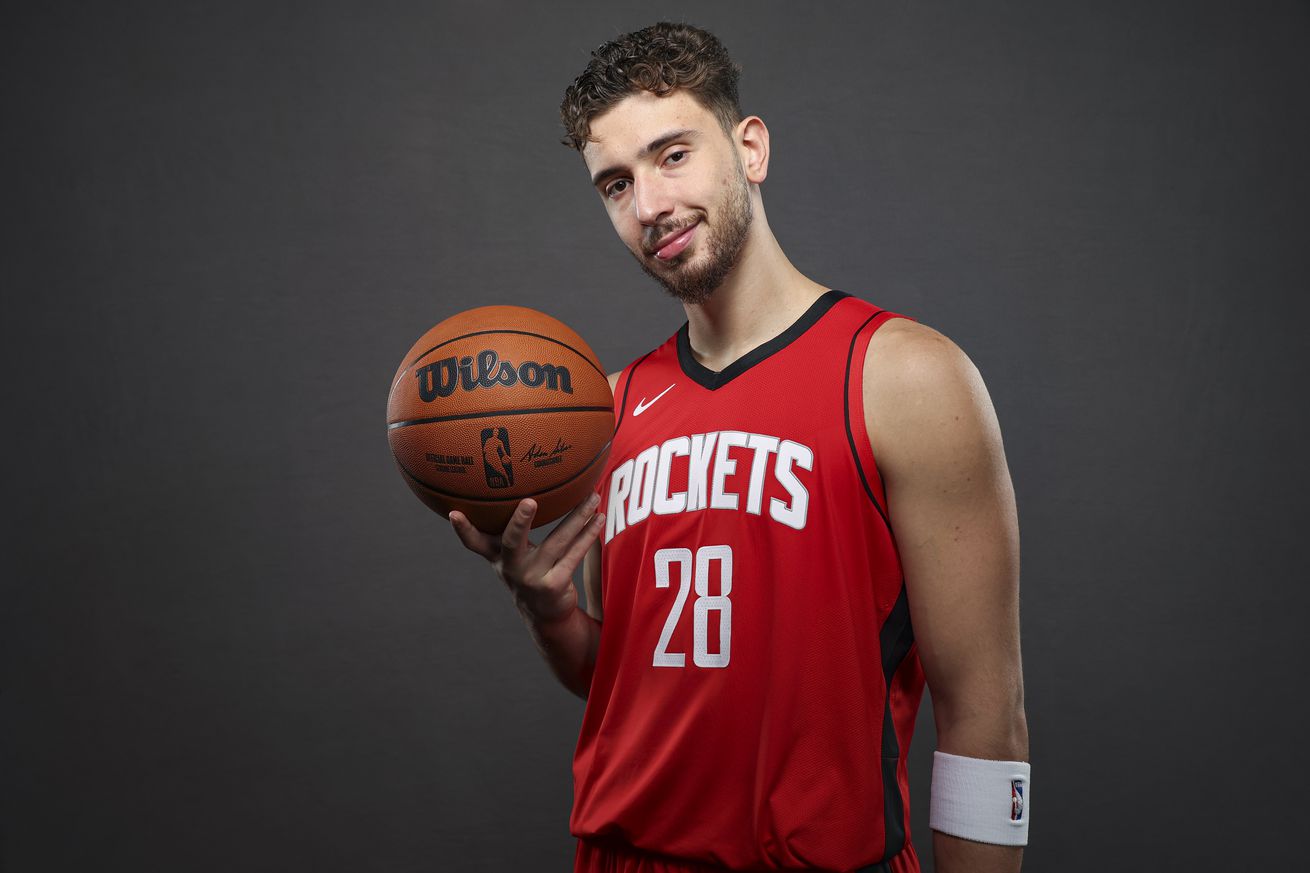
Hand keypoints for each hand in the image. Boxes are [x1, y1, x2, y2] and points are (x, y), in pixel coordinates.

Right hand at [449, 494, 604, 623]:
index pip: (474, 542)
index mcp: (497, 556)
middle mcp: (511, 567)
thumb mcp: (510, 554)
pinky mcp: (554, 586)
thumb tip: (519, 483)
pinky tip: (597, 518)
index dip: (463, 529)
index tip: (454, 512)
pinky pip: (573, 554)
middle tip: (529, 502)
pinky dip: (587, 534)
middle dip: (519, 522)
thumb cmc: (527, 571)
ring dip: (577, 517)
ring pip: (557, 542)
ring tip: (592, 497)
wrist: (544, 614)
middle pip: (512, 542)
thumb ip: (507, 528)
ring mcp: (532, 578)